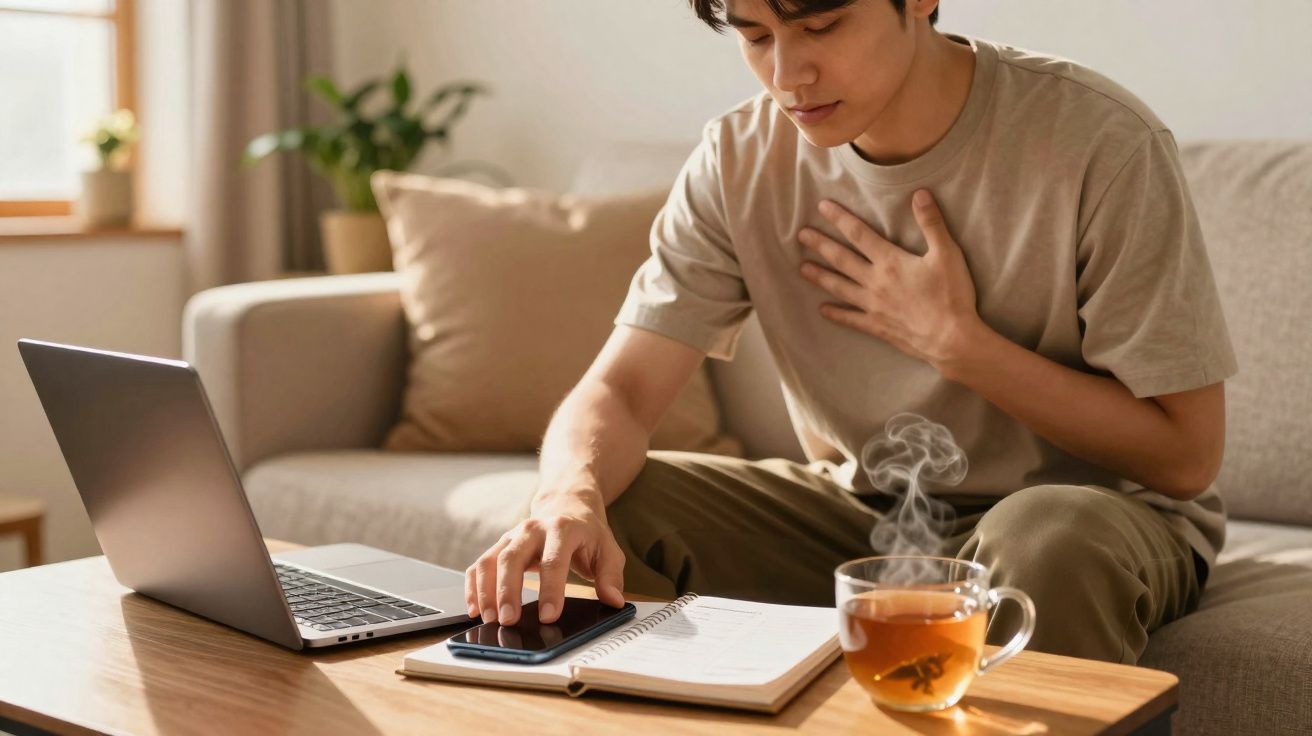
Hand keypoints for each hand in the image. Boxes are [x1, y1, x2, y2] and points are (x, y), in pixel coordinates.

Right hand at [464, 489, 625, 625]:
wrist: (566, 503)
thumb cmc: (588, 532)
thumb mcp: (609, 549)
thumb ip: (611, 576)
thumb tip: (614, 601)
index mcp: (562, 529)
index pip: (554, 561)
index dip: (551, 589)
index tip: (549, 616)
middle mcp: (532, 529)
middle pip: (512, 558)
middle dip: (507, 591)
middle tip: (508, 621)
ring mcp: (512, 536)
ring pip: (490, 560)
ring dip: (486, 591)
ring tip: (489, 619)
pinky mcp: (499, 545)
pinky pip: (479, 564)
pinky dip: (473, 587)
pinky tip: (475, 608)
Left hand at [797, 189, 985, 369]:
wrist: (951, 339)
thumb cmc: (951, 295)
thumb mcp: (947, 254)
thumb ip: (931, 223)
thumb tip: (920, 194)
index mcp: (890, 261)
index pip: (858, 234)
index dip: (840, 219)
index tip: (822, 207)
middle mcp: (875, 282)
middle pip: (841, 259)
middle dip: (820, 245)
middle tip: (800, 235)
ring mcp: (873, 306)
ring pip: (839, 287)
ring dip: (820, 276)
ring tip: (802, 268)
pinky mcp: (877, 326)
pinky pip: (850, 319)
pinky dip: (836, 314)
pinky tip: (822, 310)